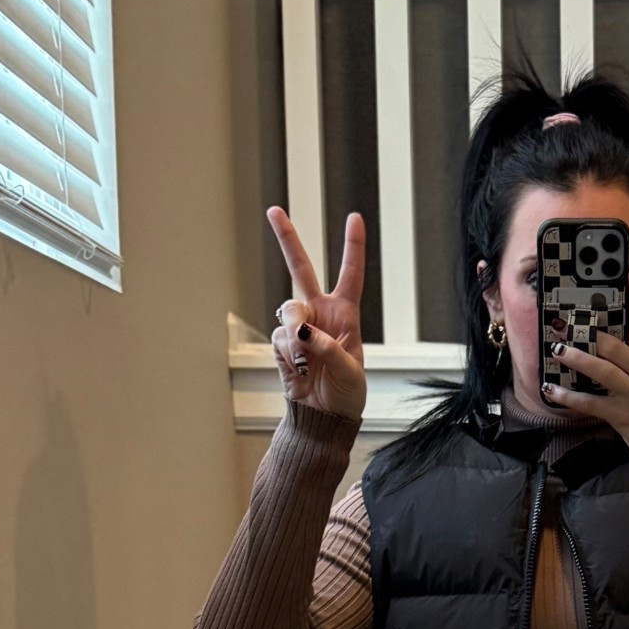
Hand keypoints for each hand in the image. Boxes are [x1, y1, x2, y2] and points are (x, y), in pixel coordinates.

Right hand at [268, 206, 365, 418]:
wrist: (324, 418)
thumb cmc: (346, 394)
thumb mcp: (350, 372)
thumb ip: (329, 348)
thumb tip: (304, 333)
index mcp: (346, 314)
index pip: (351, 274)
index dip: (352, 246)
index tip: (354, 217)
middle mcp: (320, 314)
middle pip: (301, 269)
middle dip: (287, 239)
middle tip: (273, 210)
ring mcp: (299, 327)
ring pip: (288, 311)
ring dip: (297, 335)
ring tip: (309, 362)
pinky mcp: (282, 344)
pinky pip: (279, 338)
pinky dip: (289, 354)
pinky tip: (300, 369)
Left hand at [539, 267, 628, 477]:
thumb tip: (611, 346)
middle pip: (616, 344)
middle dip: (590, 333)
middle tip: (566, 323)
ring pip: (602, 370)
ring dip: (576, 359)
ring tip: (558, 350)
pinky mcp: (623, 416)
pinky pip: (590, 403)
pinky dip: (568, 396)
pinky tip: (552, 389)